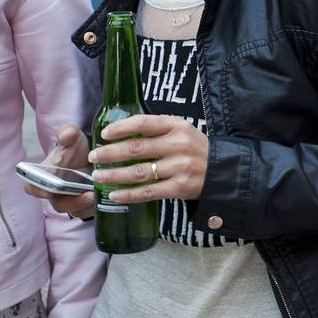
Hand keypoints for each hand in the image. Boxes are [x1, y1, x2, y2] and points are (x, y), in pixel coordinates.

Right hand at [25, 125, 95, 218]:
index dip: (37, 190)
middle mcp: (55, 191)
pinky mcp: (83, 206)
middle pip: (58, 203)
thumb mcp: (73, 137)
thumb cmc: (76, 147)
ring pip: (74, 210)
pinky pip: (86, 212)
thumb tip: (66, 135)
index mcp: (45, 175)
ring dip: (86, 205)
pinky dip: (94, 207)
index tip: (48, 191)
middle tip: (88, 195)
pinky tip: (103, 198)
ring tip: (97, 195)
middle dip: (73, 201)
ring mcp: (69, 200)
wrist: (92, 156)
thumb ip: (67, 133)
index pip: (32, 186)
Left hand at [90, 114, 208, 202]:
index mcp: (177, 126)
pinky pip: (148, 192)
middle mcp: (178, 145)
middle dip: (110, 153)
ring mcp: (179, 167)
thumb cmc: (196, 150)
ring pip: (138, 172)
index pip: (143, 122)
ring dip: (114, 174)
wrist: (223, 171)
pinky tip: (114, 195)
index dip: (121, 128)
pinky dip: (128, 194)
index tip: (105, 134)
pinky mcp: (179, 188)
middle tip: (94, 157)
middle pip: (136, 148)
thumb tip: (120, 133)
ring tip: (98, 176)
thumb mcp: (182, 131)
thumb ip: (156, 130)